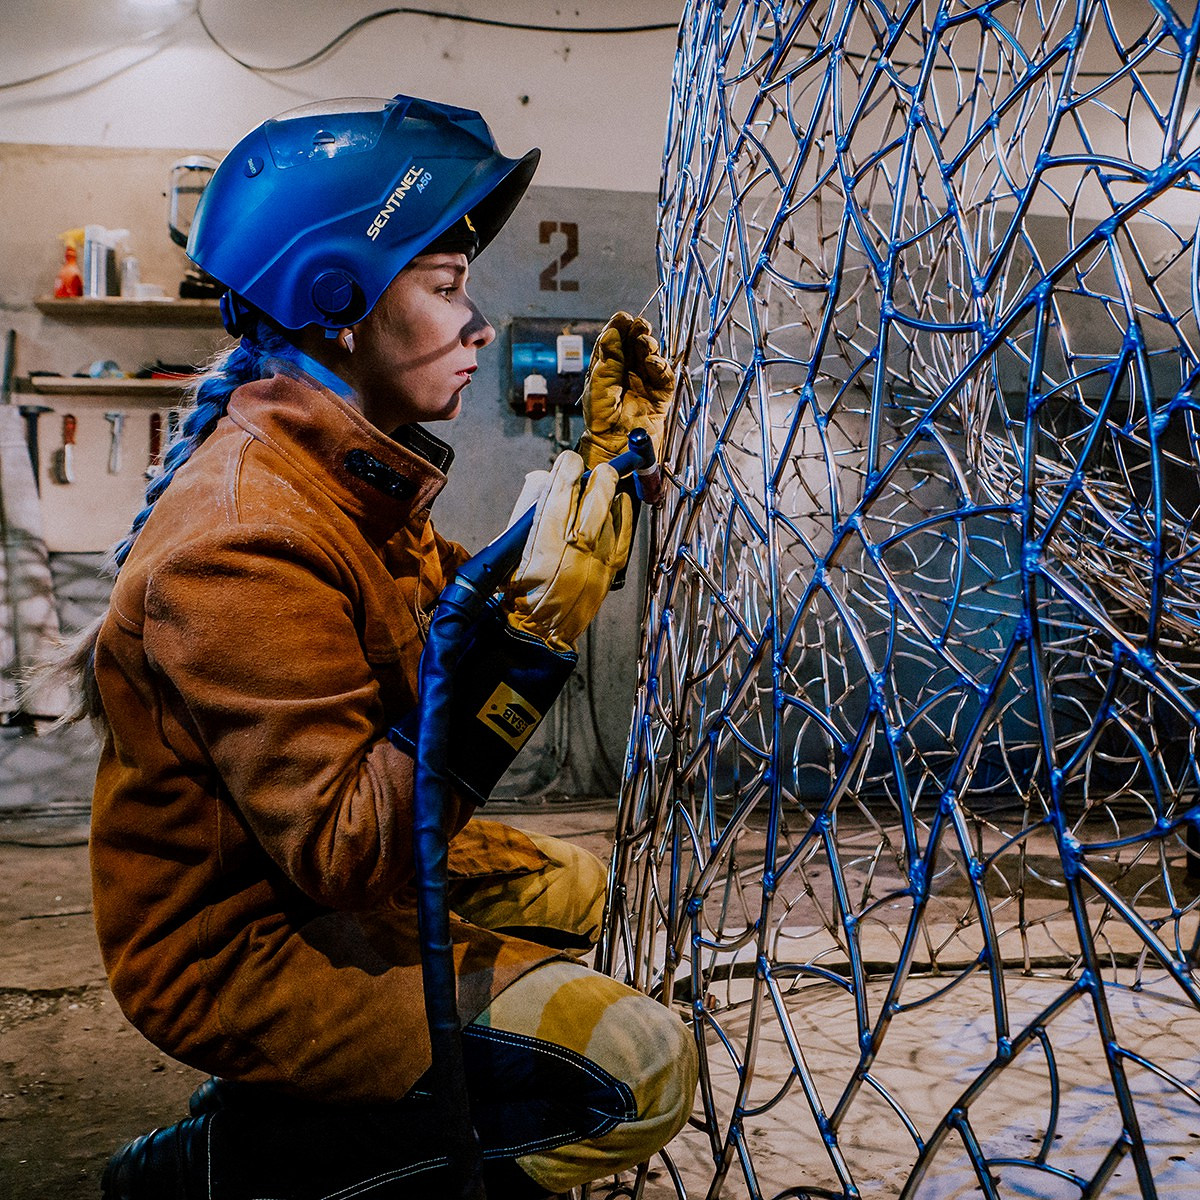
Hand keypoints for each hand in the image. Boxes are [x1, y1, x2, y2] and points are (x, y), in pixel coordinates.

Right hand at [504, 451, 631, 651]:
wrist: (537, 629)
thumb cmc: (518, 588)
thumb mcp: (510, 547)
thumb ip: (527, 511)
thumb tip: (545, 479)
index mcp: (542, 544)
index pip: (560, 494)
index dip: (567, 471)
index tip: (568, 461)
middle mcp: (571, 552)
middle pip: (593, 503)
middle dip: (598, 480)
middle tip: (599, 470)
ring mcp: (594, 563)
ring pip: (610, 517)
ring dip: (610, 495)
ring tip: (606, 484)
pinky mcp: (608, 572)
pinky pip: (623, 537)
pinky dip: (623, 516)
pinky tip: (619, 503)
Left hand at [577, 311, 674, 469]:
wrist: (613, 447)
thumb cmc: (600, 421)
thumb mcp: (598, 387)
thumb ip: (608, 361)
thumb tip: (612, 332)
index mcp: (609, 368)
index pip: (615, 342)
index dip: (619, 328)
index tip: (623, 318)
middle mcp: (628, 373)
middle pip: (636, 345)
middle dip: (638, 333)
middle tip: (639, 325)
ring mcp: (645, 383)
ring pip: (651, 357)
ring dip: (650, 347)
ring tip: (644, 343)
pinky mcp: (660, 396)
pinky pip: (664, 377)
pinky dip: (661, 367)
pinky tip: (653, 363)